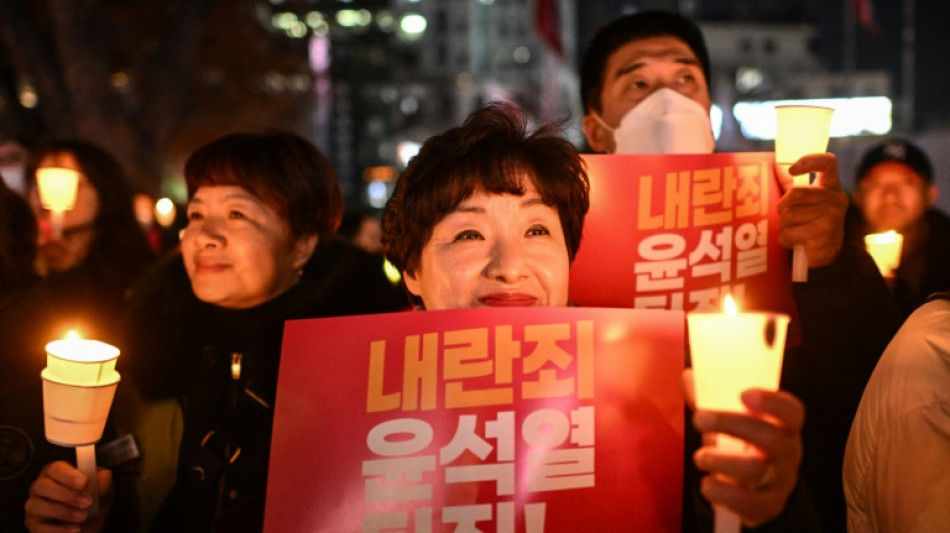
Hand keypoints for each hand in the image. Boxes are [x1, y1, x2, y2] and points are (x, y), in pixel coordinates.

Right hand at [24, 461, 112, 532]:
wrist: (90, 525)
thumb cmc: (93, 501)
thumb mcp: (103, 491)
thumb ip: (103, 482)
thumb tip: (105, 475)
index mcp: (57, 472)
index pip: (55, 468)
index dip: (69, 475)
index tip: (85, 483)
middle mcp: (41, 487)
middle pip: (41, 485)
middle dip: (66, 494)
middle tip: (87, 502)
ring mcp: (34, 506)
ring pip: (36, 505)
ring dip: (62, 511)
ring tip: (83, 516)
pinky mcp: (34, 525)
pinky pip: (38, 527)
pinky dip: (58, 529)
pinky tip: (75, 529)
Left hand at [682, 369, 804, 526]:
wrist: (755, 487)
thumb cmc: (741, 442)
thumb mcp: (729, 419)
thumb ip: (709, 398)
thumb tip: (688, 376)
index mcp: (783, 425)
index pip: (791, 411)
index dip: (772, 401)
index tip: (743, 394)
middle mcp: (788, 452)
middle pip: (771, 438)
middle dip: (731, 425)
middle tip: (698, 418)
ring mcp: (781, 480)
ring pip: (755, 470)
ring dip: (720, 461)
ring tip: (700, 457)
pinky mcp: (768, 505)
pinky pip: (750, 503)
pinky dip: (722, 492)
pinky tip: (707, 484)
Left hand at [776, 153, 848, 268]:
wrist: (823, 253)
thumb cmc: (808, 223)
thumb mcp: (803, 201)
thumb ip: (791, 184)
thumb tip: (774, 165)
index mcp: (830, 185)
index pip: (827, 163)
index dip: (809, 161)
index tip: (791, 170)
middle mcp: (836, 198)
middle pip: (796, 192)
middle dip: (782, 207)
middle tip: (785, 218)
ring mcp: (833, 216)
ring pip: (789, 215)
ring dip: (783, 226)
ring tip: (792, 231)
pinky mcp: (825, 234)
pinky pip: (789, 233)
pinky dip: (785, 240)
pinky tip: (793, 242)